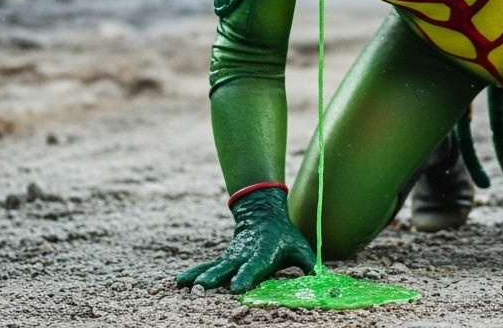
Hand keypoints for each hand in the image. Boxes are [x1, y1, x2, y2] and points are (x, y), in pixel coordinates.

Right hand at [176, 187, 313, 292]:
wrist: (262, 214)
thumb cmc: (285, 236)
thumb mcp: (300, 247)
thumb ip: (310, 264)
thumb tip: (323, 279)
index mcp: (263, 254)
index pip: (254, 267)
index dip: (246, 276)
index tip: (236, 287)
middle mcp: (244, 256)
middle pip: (229, 267)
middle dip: (216, 278)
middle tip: (204, 288)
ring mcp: (231, 257)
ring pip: (214, 267)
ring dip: (201, 276)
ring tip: (188, 287)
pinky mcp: (223, 259)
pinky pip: (207, 267)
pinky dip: (194, 274)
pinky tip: (179, 283)